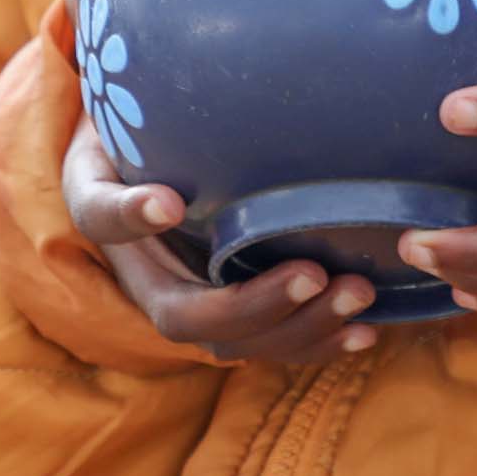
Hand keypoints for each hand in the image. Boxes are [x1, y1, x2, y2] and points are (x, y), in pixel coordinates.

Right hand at [62, 118, 380, 361]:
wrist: (175, 157)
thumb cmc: (150, 141)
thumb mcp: (120, 132)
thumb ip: (128, 151)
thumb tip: (167, 201)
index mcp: (119, 228)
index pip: (112, 233)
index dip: (136, 224)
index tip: (170, 202)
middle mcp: (160, 283)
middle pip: (198, 323)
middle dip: (260, 308)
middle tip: (316, 275)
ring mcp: (208, 302)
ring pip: (245, 343)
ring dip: (304, 329)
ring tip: (357, 295)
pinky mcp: (252, 306)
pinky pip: (280, 339)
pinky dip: (322, 340)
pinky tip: (364, 333)